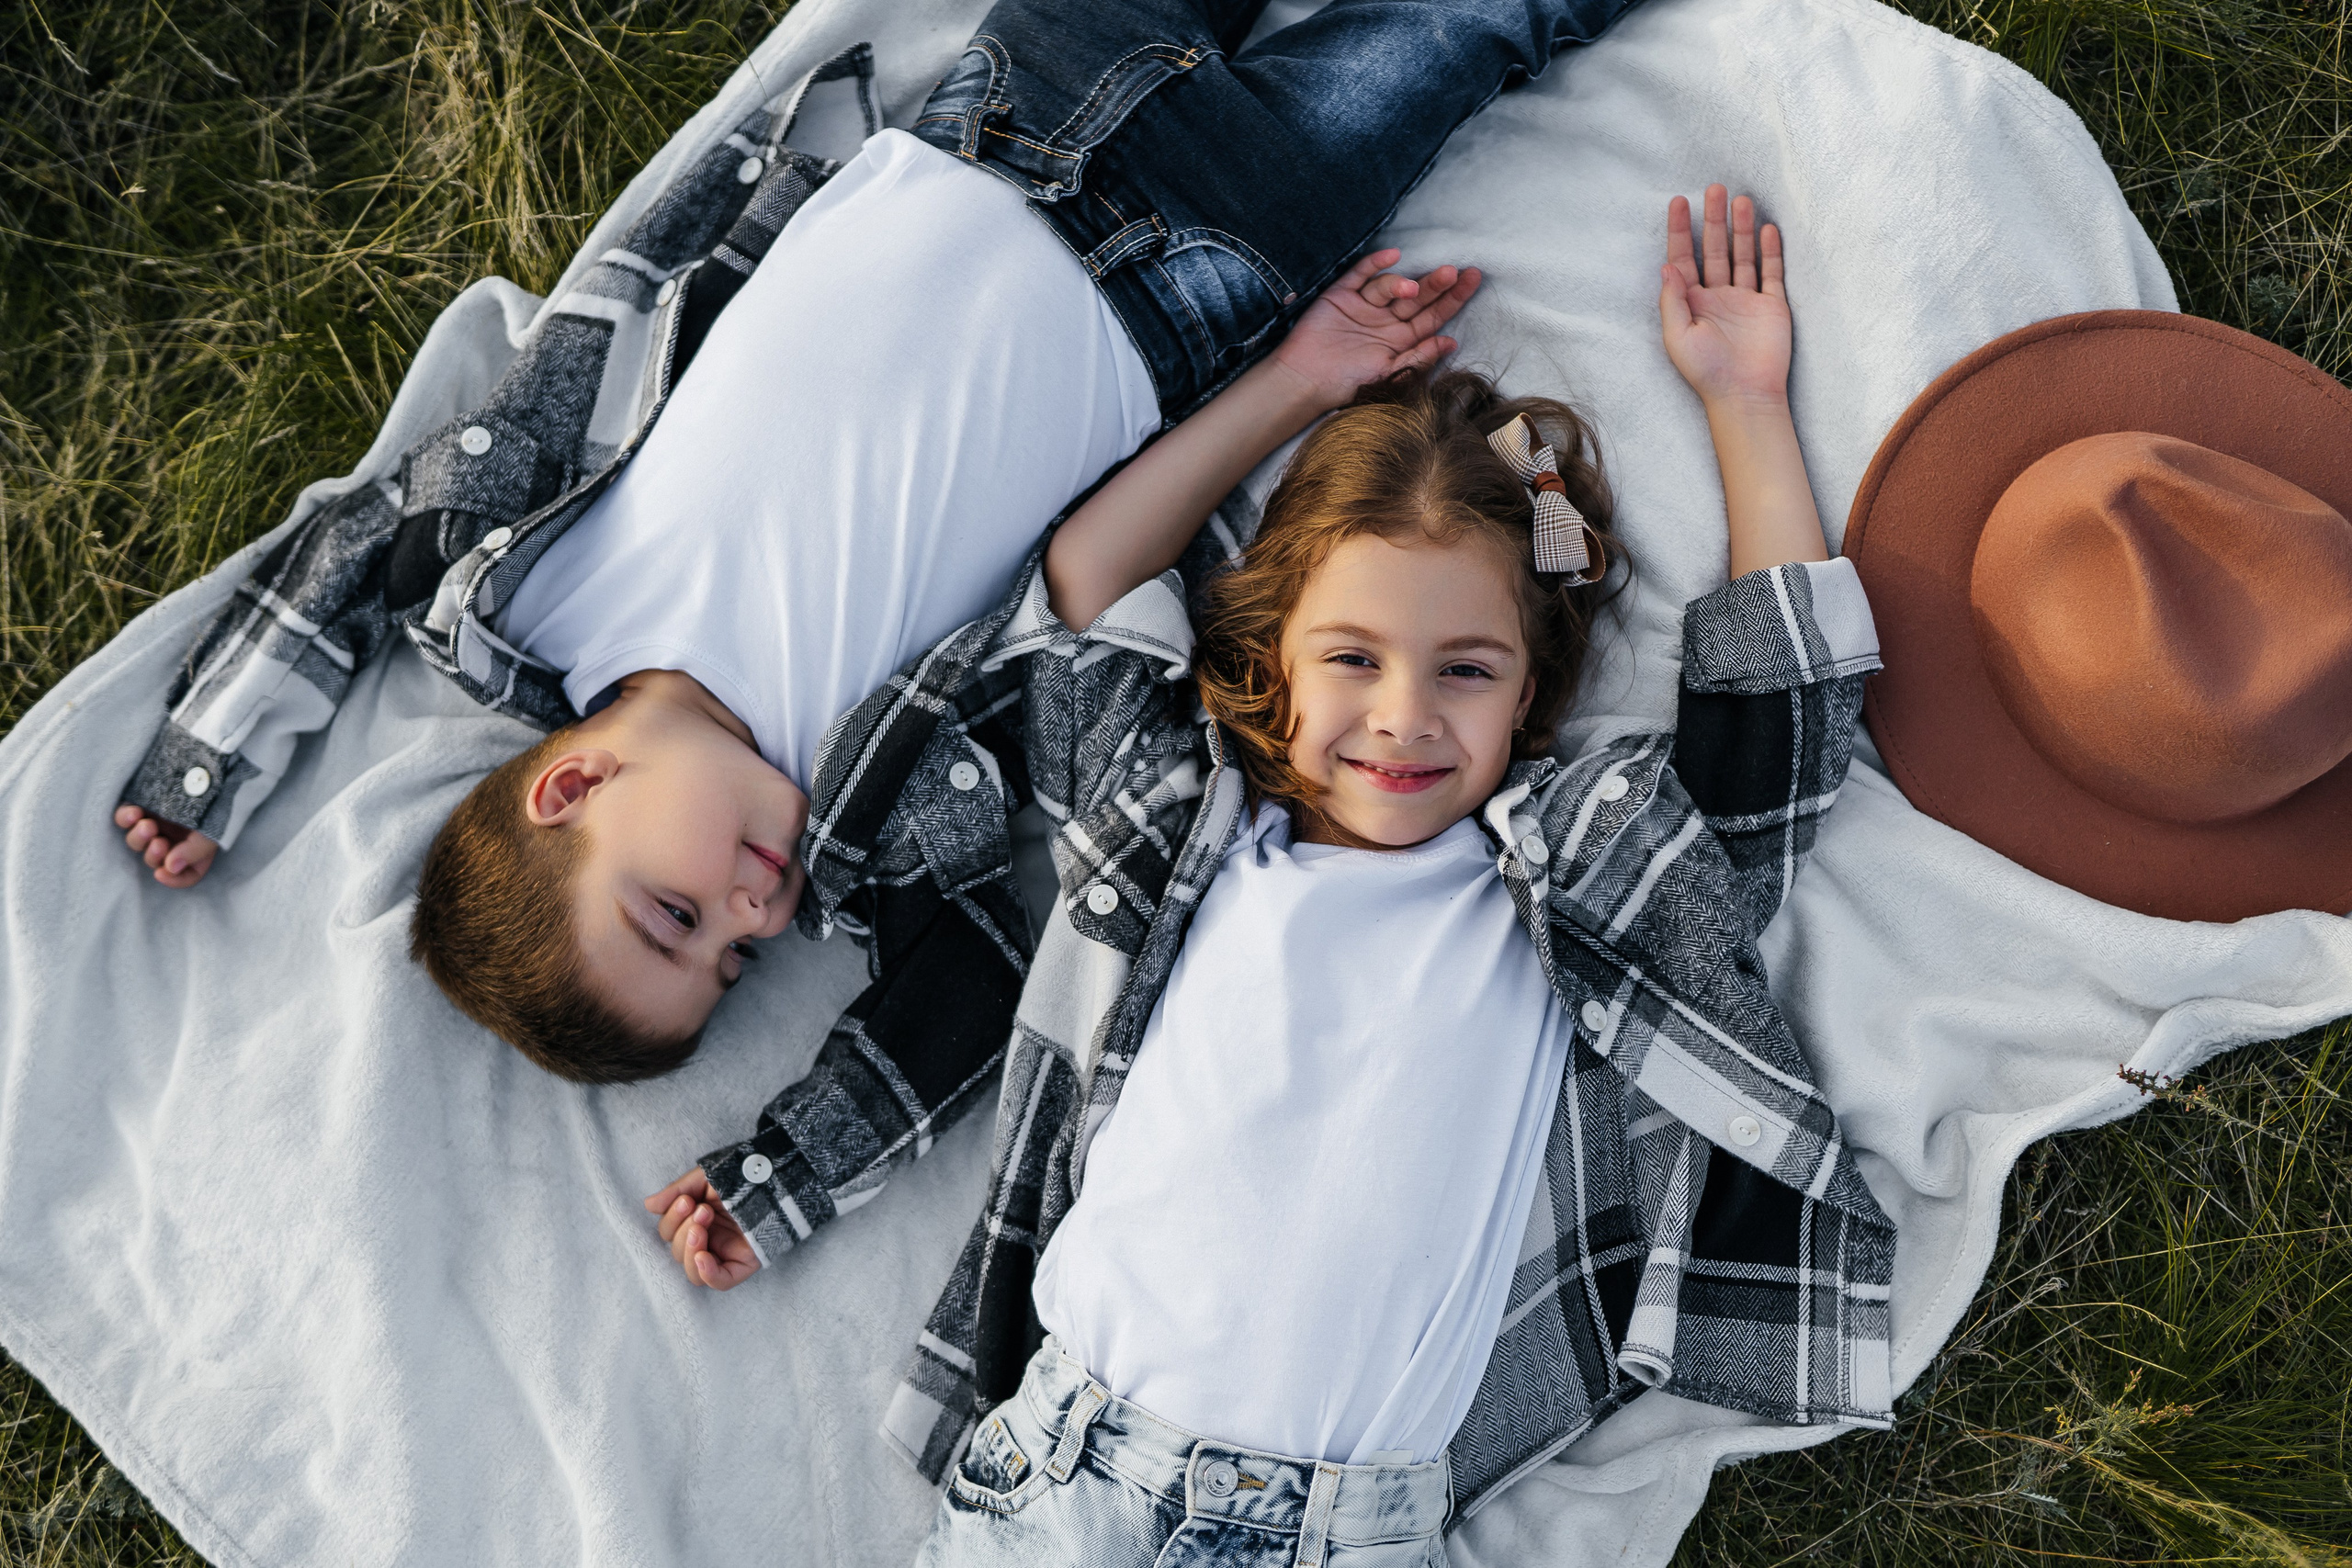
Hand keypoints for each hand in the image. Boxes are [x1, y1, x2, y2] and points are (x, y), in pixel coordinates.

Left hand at [113, 804, 218, 887]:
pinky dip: (126, 819)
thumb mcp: (213, 830)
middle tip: (158, 842)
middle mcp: (176, 839)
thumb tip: (168, 868)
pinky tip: (133, 813)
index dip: (174, 879)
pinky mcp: (143, 805)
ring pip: (137, 842)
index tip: (162, 872)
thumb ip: (193, 853)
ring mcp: (158, 822)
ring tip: (146, 825)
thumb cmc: (219, 798)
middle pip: (157, 859)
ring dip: (139, 838)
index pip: (185, 875)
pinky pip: (125, 818)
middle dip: (154, 854)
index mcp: (197, 849)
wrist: (215, 764)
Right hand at [644, 1167, 761, 1290]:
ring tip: (702, 1225)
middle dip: (684, 1230)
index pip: (669, 1233)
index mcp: (695, 1221)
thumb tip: (648, 1205)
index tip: (687, 1200)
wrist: (775, 1176)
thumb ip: (676, 1191)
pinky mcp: (743, 1264)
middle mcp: (707, 1241)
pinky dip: (708, 1274)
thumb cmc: (740, 1175)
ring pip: (693, 1272)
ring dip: (690, 1248)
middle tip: (703, 1210)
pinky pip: (720, 1282)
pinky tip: (702, 1257)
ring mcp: (724, 1255)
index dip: (671, 1220)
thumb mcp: (704, 1178)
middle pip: (677, 1252)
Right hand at [1269, 249, 1482, 410]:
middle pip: (1417, 298)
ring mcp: (1364, 306)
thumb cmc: (1348, 386)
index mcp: (1402, 340)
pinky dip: (1375, 265)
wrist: (1305, 382)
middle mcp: (1386, 320)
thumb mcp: (1389, 377)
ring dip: (1402, 284)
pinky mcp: (1341, 296)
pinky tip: (1392, 256)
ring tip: (1411, 289)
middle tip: (1454, 272)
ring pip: (1390, 287)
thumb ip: (1418, 358)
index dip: (1453, 298)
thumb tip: (1450, 342)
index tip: (1472, 280)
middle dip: (1436, 284)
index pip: (1433, 315)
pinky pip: (1360, 275)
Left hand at [1658, 185, 1791, 408]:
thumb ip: (1672, 299)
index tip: (1678, 202)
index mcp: (1691, 303)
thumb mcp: (1677, 336)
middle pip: (1713, 249)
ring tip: (1741, 199)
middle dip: (1713, 219)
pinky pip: (1771, 272)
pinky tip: (1766, 228)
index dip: (1679, 230)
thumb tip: (1666, 264)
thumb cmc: (1706, 371)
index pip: (1682, 258)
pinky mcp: (1771, 305)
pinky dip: (1769, 250)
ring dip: (1740, 228)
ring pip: (1742, 255)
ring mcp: (1745, 299)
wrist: (1744, 394)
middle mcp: (1717, 296)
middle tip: (1714, 188)